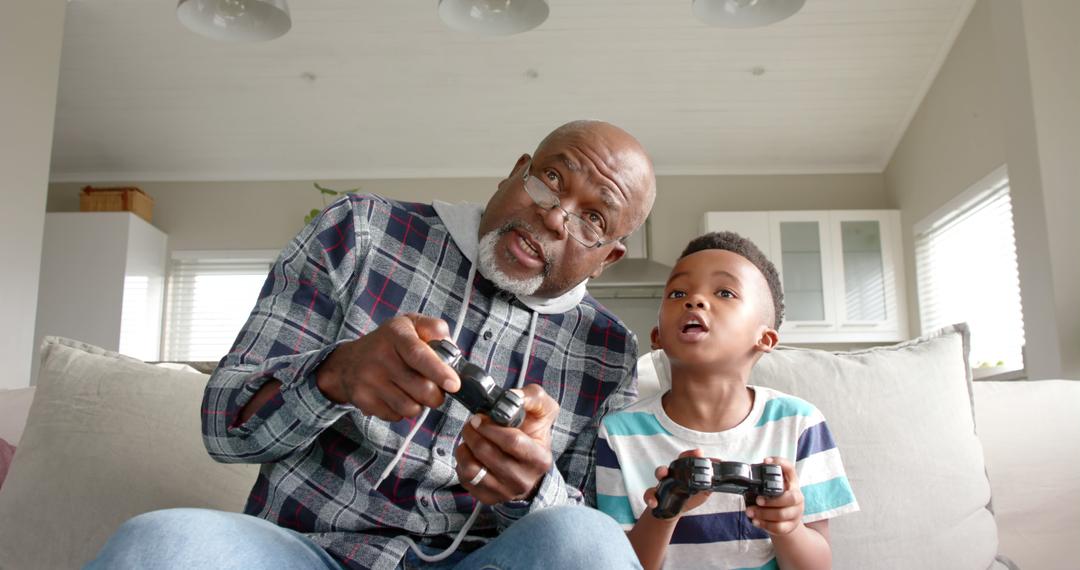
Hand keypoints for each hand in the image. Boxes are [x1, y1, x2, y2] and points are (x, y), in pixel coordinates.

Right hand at [314, 314, 458, 420]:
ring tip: (414, 391)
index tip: (454, 384)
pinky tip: (396, 396)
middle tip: (434, 387)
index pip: (418, 355)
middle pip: (421, 388)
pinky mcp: (362, 399)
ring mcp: (369, 380)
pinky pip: (395, 416)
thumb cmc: (388, 343)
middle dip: (436, 394)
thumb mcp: (411, 324)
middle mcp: (380, 356)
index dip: (439, 371)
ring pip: (410, 407)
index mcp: (396, 334)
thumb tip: (449, 349)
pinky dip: (402, 411)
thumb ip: (435, 329)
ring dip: (419, 404)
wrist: (347, 361)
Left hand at [455, 384, 559, 504]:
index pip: (512, 441)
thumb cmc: (534, 432)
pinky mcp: (490, 498)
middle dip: (473, 433)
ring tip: (470, 438)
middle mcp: (524, 480)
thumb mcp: (543, 409)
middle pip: (487, 454)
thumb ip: (532, 397)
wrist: (531, 463)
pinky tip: (471, 454)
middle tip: (471, 423)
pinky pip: (466, 480)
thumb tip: (513, 396)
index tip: (480, 417)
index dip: (491, 427)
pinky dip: (462, 463)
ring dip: (465, 448)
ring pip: (472, 470)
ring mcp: (506, 492)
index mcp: (539, 459)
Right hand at [643, 449, 711, 518]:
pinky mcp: (654, 496)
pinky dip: (651, 498)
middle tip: (669, 469)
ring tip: (662, 477)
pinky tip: (654, 503)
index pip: (685, 460)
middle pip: (667, 467)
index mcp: (682, 473)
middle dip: (668, 465)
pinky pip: (649, 495)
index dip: (690, 455)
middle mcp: (671, 476)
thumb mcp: (702, 492)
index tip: (698, 452)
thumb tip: (721, 466)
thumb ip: (710, 481)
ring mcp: (662, 485)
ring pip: (657, 476)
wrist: (674, 513)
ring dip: (659, 474)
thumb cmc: (689, 499)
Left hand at [746, 456, 803, 535]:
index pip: (790, 469)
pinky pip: (779, 527)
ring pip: (782, 515)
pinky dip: (765, 524)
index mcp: (792, 484)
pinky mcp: (791, 526)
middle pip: (790, 498)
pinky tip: (755, 521)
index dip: (780, 463)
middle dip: (772, 500)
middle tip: (757, 500)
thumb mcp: (775, 489)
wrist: (788, 521)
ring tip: (750, 512)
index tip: (765, 461)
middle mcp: (797, 497)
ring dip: (763, 514)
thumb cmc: (778, 501)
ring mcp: (796, 513)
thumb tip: (748, 474)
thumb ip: (766, 482)